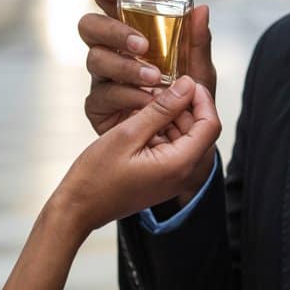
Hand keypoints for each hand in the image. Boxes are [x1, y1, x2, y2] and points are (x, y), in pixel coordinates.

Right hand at [51, 76, 220, 237]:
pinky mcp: (163, 177)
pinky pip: (173, 147)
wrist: (79, 208)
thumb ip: (161, 109)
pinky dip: (162, 131)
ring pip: (186, 137)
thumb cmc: (97, 176)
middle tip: (159, 89)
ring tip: (146, 104)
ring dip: (171, 117)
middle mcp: (183, 173)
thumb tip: (187, 86)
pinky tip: (142, 122)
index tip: (184, 81)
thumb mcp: (128, 133)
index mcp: (179, 164)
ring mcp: (174, 177)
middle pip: (200, 130)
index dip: (201, 98)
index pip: (210, 125)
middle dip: (184, 106)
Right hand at [79, 0, 217, 135]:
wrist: (183, 142)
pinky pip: (102, 95)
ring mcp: (101, 78)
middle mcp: (110, 51)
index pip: (108, 0)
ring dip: (126, 67)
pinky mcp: (98, 106)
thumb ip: (197, 42)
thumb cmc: (187, 98)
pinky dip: (127, 97)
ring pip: (95, 60)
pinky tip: (146, 103)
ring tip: (154, 79)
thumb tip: (201, 9)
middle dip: (113, 30)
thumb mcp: (199, 70)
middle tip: (142, 45)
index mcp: (130, 32)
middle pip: (89, 26)